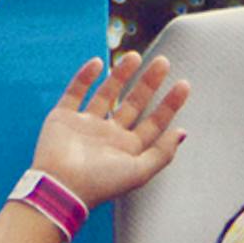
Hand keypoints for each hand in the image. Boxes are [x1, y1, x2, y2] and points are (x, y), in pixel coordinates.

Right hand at [30, 53, 189, 209]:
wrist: (60, 186)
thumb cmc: (100, 183)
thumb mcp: (139, 172)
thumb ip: (162, 153)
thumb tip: (182, 133)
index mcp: (127, 149)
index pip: (153, 123)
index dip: (169, 105)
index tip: (183, 84)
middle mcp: (108, 136)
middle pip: (133, 104)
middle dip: (148, 84)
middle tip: (163, 62)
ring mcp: (85, 125)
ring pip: (106, 94)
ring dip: (120, 75)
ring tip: (135, 56)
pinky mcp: (63, 118)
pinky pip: (75, 92)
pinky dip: (84, 77)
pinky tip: (98, 63)